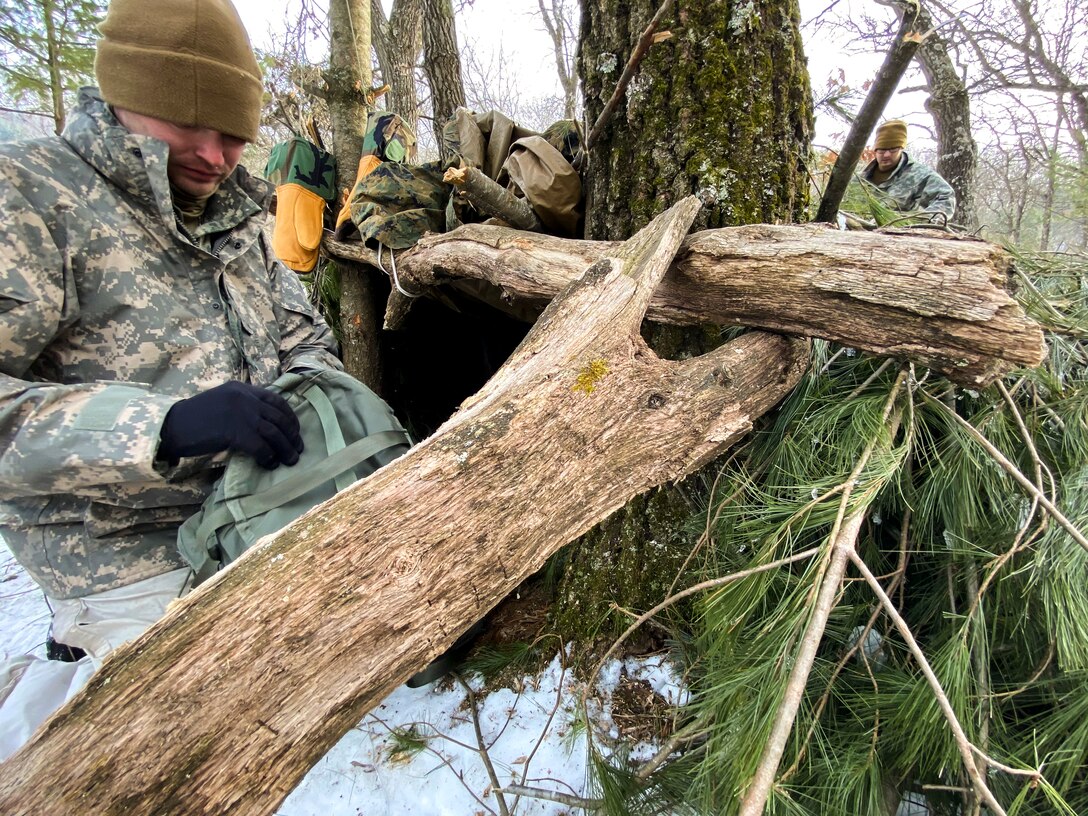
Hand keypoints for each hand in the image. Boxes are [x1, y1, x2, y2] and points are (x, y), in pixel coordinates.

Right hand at [158, 381, 302, 468]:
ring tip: (290, 460)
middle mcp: (245, 398)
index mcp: (242, 389)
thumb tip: (267, 424)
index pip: (276, 400)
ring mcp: (240, 414)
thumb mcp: (223, 402)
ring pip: (274, 433)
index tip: (295, 431)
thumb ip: (243, 406)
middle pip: (279, 417)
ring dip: (285, 448)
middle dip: (292, 435)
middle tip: (298, 449)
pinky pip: (260, 446)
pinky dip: (269, 457)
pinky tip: (270, 464)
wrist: (173, 426)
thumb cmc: (196, 418)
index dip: (290, 416)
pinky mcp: (234, 432)